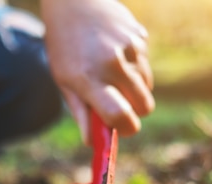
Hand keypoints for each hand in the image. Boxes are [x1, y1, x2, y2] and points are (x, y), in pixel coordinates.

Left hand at [41, 0, 154, 139]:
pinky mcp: (140, 37)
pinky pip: (146, 66)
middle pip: (144, 106)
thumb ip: (80, 112)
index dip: (126, 128)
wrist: (73, 2)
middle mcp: (113, 64)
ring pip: (147, 87)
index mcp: (89, 79)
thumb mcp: (64, 80)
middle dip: (134, 111)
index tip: (122, 129)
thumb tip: (92, 142)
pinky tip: (116, 54)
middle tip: (117, 105)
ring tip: (111, 74)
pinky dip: (135, 68)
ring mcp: (130, 49)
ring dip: (134, 89)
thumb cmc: (64, 46)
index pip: (119, 115)